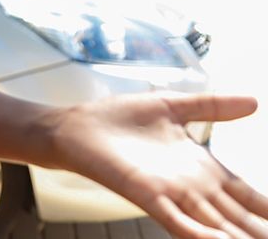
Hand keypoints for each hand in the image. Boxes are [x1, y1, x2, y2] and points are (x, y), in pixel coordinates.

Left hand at [51, 93, 267, 238]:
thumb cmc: (120, 118)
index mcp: (202, 167)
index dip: (267, 210)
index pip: (247, 195)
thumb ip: (212, 107)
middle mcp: (192, 187)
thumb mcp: (173, 106)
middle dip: (260, 232)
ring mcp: (171, 194)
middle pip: (238, 217)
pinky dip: (199, 234)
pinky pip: (177, 220)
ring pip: (215, 225)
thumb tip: (255, 102)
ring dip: (238, 237)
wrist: (78, 126)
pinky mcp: (146, 195)